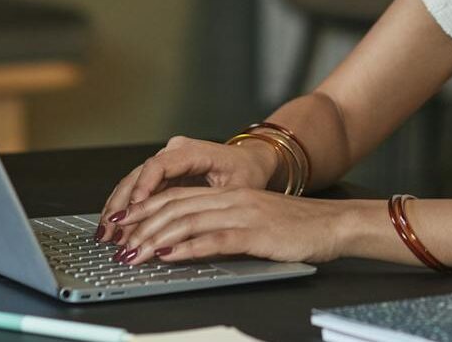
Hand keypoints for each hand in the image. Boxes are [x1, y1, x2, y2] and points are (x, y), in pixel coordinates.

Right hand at [96, 136, 275, 242]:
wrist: (251, 161)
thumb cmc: (247, 173)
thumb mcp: (237, 190)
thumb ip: (212, 205)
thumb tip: (188, 229)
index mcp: (192, 151)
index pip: (159, 166)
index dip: (143, 188)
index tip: (133, 209)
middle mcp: (174, 152)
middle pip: (139, 176)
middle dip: (122, 205)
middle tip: (111, 231)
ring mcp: (165, 162)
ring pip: (132, 184)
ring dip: (118, 209)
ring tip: (105, 235)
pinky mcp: (162, 175)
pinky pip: (138, 190)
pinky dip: (125, 209)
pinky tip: (113, 228)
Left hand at [112, 185, 348, 265]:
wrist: (333, 225)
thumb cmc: (296, 227)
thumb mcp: (253, 219)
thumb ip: (222, 224)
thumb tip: (184, 240)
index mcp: (228, 194)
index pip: (176, 197)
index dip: (144, 208)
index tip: (120, 223)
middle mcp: (231, 199)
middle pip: (175, 207)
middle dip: (141, 226)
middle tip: (118, 244)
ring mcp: (243, 214)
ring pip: (188, 221)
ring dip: (156, 238)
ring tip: (135, 253)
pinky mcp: (256, 233)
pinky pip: (216, 239)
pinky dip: (189, 247)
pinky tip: (171, 255)